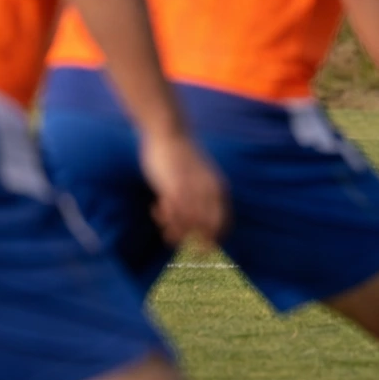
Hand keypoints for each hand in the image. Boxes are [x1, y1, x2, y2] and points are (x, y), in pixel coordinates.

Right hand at [139, 129, 228, 246]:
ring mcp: (192, 188)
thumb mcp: (199, 178)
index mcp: (218, 189)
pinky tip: (156, 209)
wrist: (170, 132)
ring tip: (164, 226)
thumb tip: (200, 220)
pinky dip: (165, 217)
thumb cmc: (182, 158)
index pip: (222, 224)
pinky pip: (173, 210)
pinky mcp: (174, 184)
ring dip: (175, 231)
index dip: (212, 240)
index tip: (198, 247)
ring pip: (188, 223)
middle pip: (207, 229)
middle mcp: (209, 191)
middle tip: (173, 238)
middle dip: (192, 241)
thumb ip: (202, 197)